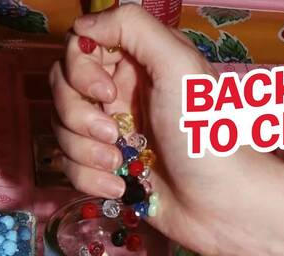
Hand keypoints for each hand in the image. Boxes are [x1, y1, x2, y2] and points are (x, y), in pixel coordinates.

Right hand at [50, 5, 282, 255]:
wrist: (221, 204)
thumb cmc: (207, 133)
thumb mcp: (179, 65)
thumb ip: (132, 27)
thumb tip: (82, 24)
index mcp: (138, 62)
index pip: (80, 48)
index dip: (81, 70)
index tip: (106, 93)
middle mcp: (120, 93)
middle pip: (62, 89)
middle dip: (79, 116)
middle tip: (113, 134)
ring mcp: (111, 132)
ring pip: (63, 129)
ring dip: (86, 151)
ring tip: (120, 164)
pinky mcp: (106, 168)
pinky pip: (71, 165)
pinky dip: (90, 178)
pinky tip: (120, 185)